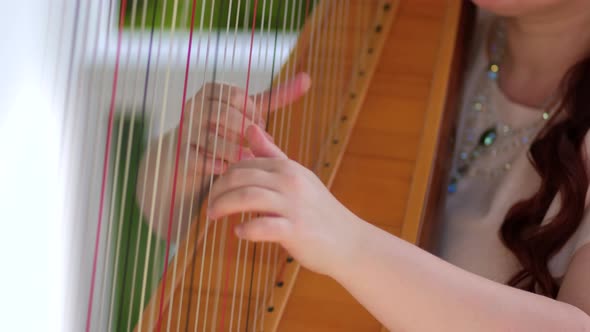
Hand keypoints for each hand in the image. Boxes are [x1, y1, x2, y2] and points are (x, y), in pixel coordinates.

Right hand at [180, 73, 310, 176]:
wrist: (193, 158)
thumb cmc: (228, 130)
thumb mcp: (252, 111)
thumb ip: (277, 96)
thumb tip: (306, 77)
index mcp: (213, 91)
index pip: (237, 96)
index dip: (254, 114)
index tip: (261, 128)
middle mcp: (195, 106)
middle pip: (223, 114)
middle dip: (243, 132)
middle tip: (256, 146)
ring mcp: (185, 131)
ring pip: (211, 138)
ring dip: (233, 151)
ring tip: (247, 160)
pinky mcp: (181, 155)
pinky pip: (197, 159)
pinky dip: (215, 165)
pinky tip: (227, 169)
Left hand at [207, 125, 363, 276]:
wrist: (349, 241)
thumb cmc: (318, 211)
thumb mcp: (297, 176)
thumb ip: (272, 154)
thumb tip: (250, 127)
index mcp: (288, 168)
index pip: (244, 164)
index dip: (223, 177)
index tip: (216, 191)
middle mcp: (290, 182)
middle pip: (240, 177)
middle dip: (217, 191)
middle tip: (209, 206)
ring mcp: (293, 206)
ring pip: (247, 197)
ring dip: (224, 207)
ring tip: (214, 217)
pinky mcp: (296, 230)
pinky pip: (262, 227)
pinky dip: (246, 230)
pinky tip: (239, 233)